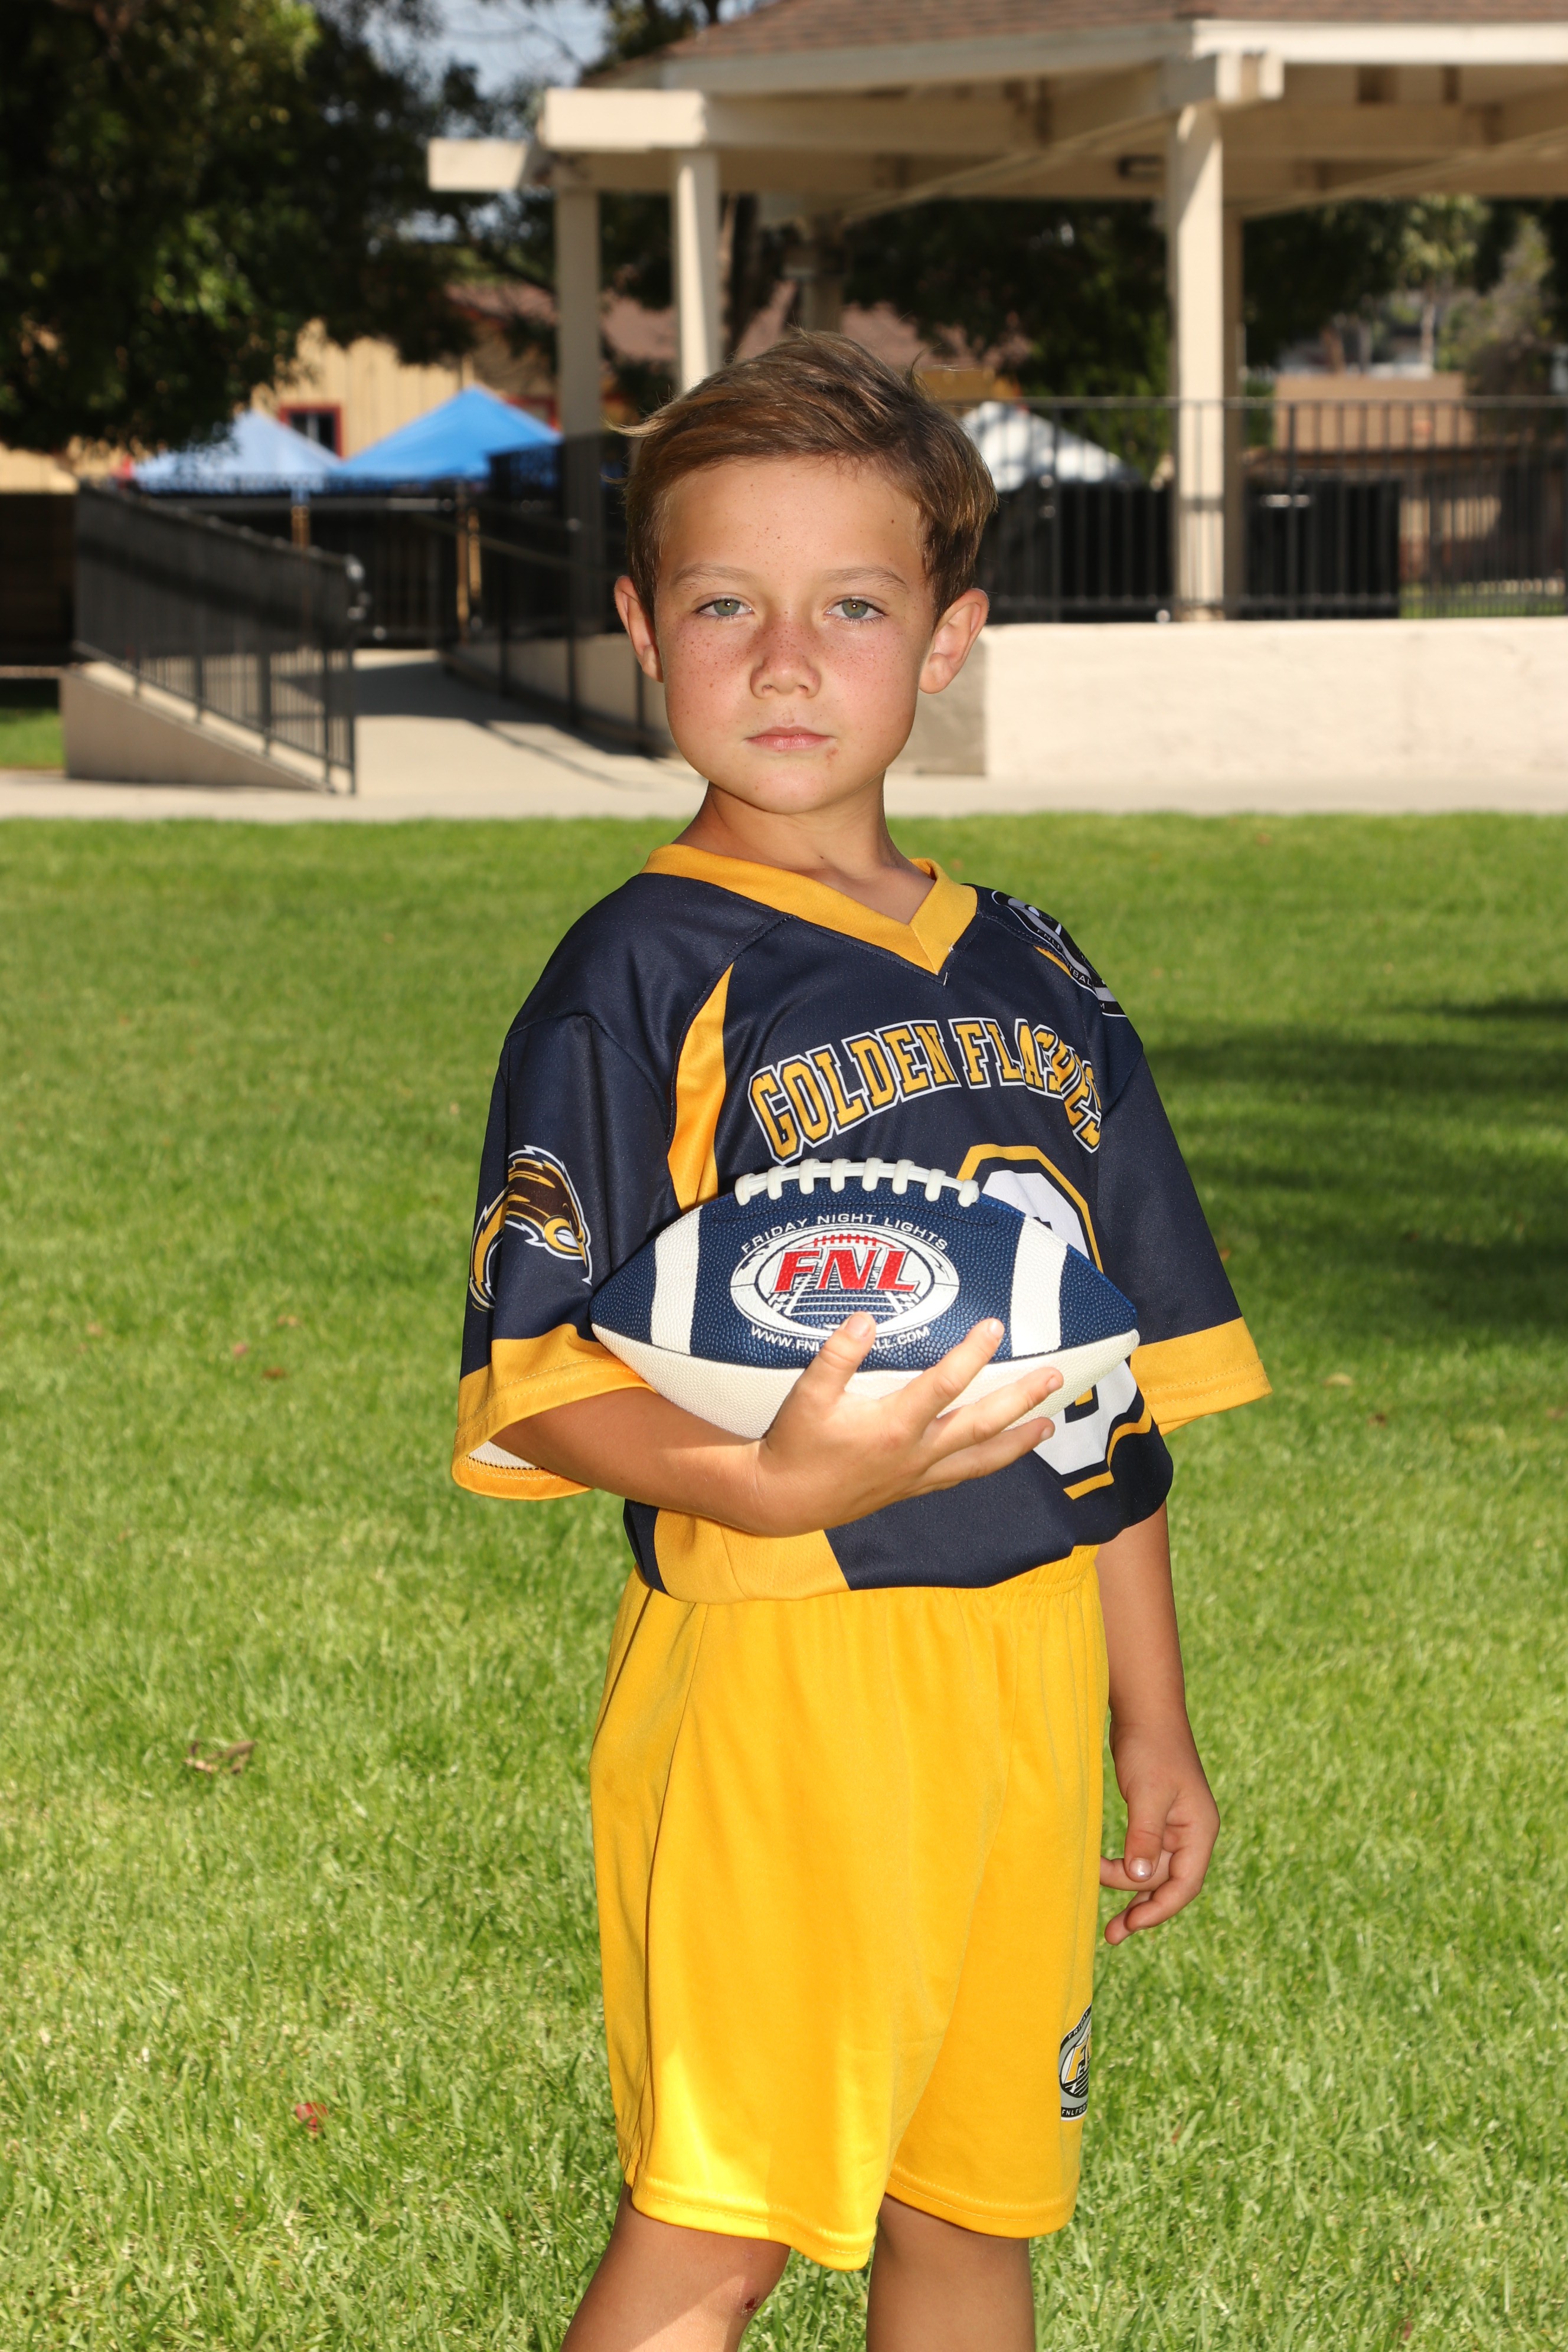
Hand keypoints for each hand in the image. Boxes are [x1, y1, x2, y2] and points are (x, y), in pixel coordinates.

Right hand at [747, 1312, 1061, 1536]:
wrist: (782, 1501)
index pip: (944, 1385)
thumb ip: (836, 1357)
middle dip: (1021, 1400)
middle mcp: (915, 1454)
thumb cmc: (794, 1445)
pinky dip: (988, 1463)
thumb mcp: (806, 1396)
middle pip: (981, 1424)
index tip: (995, 1327)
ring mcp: (917, 1475)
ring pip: (980, 1458)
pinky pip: (961, 1475)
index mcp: (893, 1427)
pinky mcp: (911, 1489)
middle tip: (1055, 1377)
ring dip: (1017, 1441)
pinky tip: (1002, 1454)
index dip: (972, 1354)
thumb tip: (865, 1319)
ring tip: (1048, 1427)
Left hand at [1099, 1718, 1218, 1943]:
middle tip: (1112, 1933)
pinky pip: (1142, 1853)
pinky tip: (1102, 1872)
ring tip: (1098, 1900)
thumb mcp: (1148, 1794)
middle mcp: (1191, 1832)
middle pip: (1168, 1882)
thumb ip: (1145, 1837)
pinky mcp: (1153, 1817)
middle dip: (1141, 1907)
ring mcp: (1173, 1826)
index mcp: (1199, 1829)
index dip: (1160, 1909)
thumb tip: (1140, 1880)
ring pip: (1152, 1870)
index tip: (1132, 1925)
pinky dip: (1124, 1866)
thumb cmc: (1151, 1747)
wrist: (1144, 1711)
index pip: (1186, 1883)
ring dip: (1127, 1886)